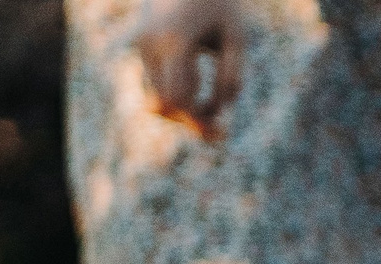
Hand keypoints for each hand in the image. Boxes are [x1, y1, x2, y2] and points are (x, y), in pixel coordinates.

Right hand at [130, 0, 245, 141]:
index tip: (222, 129)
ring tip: (214, 114)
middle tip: (221, 133)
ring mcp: (143, 46)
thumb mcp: (237, 37)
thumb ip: (232, 74)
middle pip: (164, 104)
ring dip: (184, 113)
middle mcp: (152, 45)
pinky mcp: (143, 48)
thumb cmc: (220, 4)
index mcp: (176, 41)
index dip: (198, 120)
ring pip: (156, 99)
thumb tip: (221, 109)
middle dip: (191, 121)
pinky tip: (201, 101)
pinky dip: (176, 99)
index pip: (179, 98)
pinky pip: (156, 87)